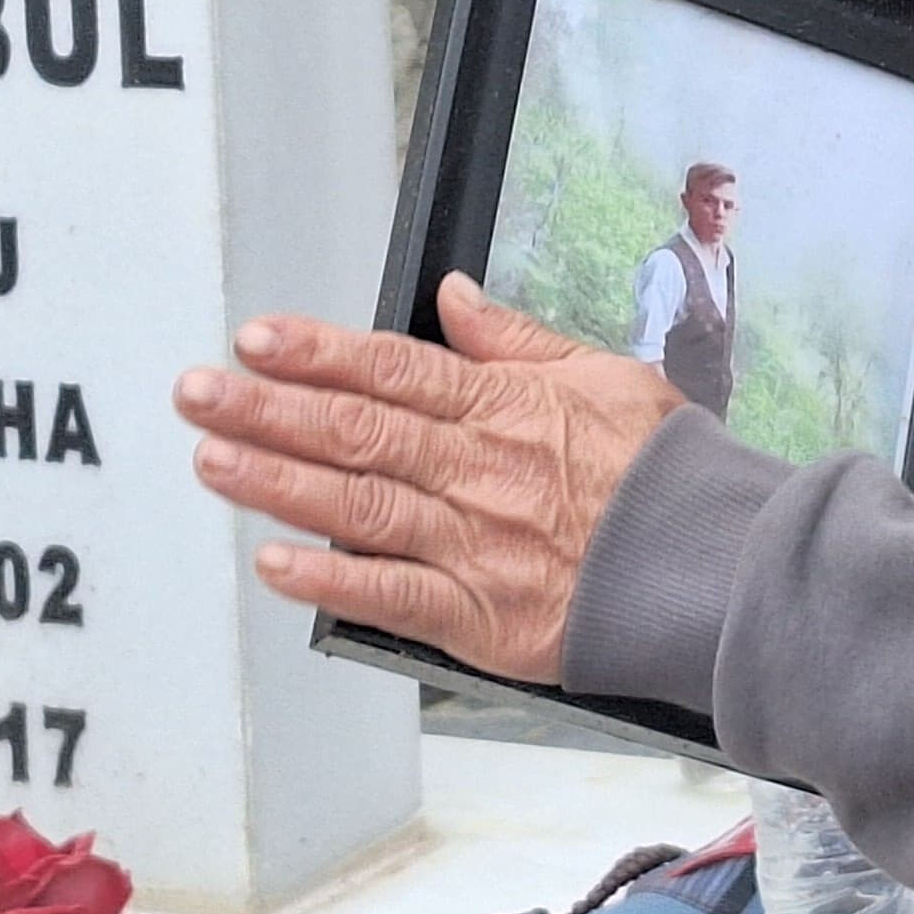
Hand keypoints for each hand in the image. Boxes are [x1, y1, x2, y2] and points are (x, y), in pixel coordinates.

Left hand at [176, 275, 684, 683]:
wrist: (714, 567)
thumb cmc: (664, 473)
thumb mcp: (604, 376)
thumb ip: (518, 341)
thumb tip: (453, 298)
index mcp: (506, 408)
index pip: (395, 370)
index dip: (320, 353)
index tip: (257, 338)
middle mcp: (480, 470)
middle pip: (358, 431)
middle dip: (269, 409)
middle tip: (199, 391)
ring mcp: (475, 544)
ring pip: (360, 503)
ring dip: (278, 481)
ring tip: (212, 459)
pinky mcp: (480, 615)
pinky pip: (393, 593)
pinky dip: (331, 579)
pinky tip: (275, 562)